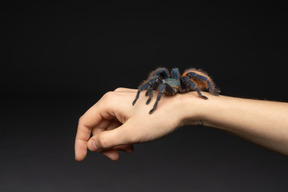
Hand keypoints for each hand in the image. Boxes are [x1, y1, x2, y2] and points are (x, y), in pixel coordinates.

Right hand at [74, 88, 200, 160]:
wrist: (182, 108)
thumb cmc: (158, 117)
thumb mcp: (129, 134)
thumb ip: (107, 141)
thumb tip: (91, 144)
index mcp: (108, 102)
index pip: (85, 122)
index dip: (81, 141)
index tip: (81, 158)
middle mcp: (113, 100)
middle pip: (98, 126)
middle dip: (105, 144)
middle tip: (115, 157)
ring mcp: (123, 103)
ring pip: (110, 126)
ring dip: (116, 141)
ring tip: (128, 150)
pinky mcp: (131, 108)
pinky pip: (120, 123)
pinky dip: (123, 136)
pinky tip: (132, 144)